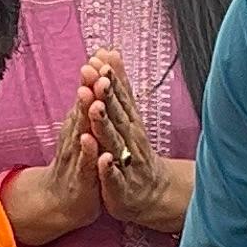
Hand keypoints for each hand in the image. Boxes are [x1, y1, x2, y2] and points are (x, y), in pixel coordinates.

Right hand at [3, 84, 100, 246]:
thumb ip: (85, 104)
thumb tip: (90, 75)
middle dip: (89, 89)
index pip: (87, 96)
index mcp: (78, 124)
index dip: (93, 76)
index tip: (101, 54)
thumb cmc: (75, 163)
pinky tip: (92, 143)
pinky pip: (86, 165)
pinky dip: (89, 154)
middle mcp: (75, 137)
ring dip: (87, 117)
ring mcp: (77, 158)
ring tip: (93, 100)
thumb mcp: (80, 130)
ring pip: (82, 134)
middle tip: (95, 68)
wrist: (59, 202)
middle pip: (83, 109)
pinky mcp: (81, 179)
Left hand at [83, 49, 191, 232]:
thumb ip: (119, 87)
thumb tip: (111, 52)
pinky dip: (109, 169)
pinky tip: (103, 160)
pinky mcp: (121, 188)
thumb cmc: (134, 152)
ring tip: (95, 108)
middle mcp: (130, 140)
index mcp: (129, 123)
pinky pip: (114, 178)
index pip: (120, 97)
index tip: (102, 57)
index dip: (111, 78)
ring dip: (105, 125)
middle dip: (107, 95)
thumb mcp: (128, 117)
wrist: (151, 194)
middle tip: (96, 75)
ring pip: (114, 142)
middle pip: (117, 115)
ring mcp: (126, 164)